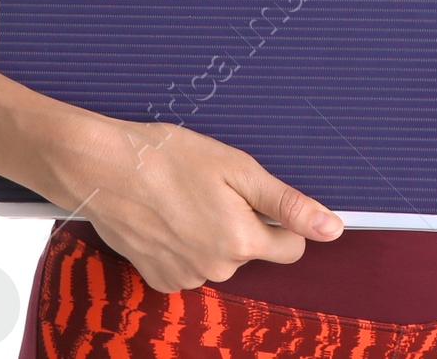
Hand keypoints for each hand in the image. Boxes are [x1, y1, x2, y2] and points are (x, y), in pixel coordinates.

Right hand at [41, 108, 344, 292]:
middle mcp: (217, 270)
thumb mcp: (237, 168)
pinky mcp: (159, 278)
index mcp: (242, 243)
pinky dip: (183, 243)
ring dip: (211, 232)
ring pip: (219, 256)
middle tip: (211, 185)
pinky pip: (188, 264)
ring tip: (183, 196)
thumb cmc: (169, 157)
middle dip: (242, 221)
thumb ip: (287, 203)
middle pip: (251, 250)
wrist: (104, 169)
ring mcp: (186, 278)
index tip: (256, 193)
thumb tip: (332, 229)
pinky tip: (166, 216)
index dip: (281, 218)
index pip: (291, 247)